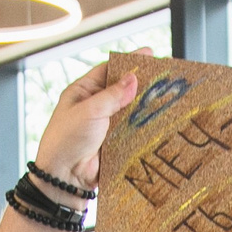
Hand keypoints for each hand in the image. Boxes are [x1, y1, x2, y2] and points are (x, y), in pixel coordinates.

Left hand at [31, 49, 152, 200]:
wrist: (64, 178)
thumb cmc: (66, 140)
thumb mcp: (89, 111)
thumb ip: (112, 96)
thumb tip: (132, 79)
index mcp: (83, 92)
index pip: (109, 70)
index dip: (129, 62)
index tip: (149, 53)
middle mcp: (95, 106)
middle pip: (123, 89)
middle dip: (142, 83)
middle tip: (164, 76)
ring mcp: (106, 125)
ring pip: (130, 110)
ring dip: (145, 105)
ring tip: (167, 96)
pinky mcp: (115, 142)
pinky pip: (133, 131)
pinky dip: (145, 126)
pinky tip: (160, 120)